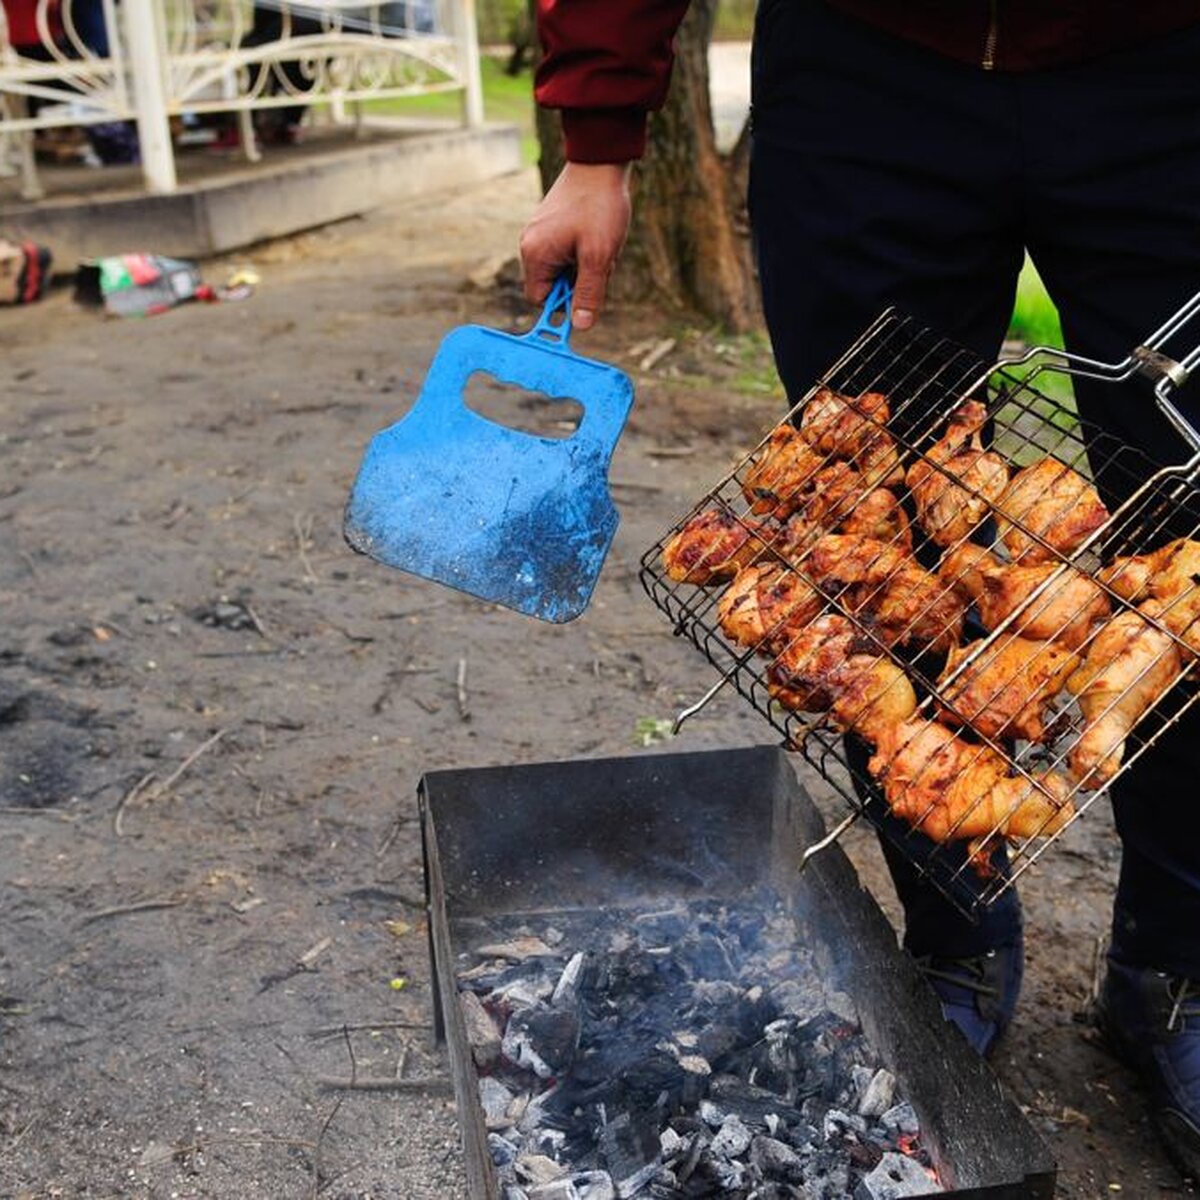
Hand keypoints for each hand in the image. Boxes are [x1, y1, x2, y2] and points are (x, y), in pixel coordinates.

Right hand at [519, 162, 632, 330]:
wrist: (600, 161)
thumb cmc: (599, 207)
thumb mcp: (599, 257)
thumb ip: (589, 294)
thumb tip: (581, 326)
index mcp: (535, 255)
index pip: (540, 300)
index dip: (564, 303)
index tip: (587, 294)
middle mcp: (530, 245)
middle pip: (554, 285)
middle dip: (580, 281)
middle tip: (600, 262)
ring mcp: (540, 233)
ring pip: (564, 269)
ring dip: (586, 265)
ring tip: (601, 244)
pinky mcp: (551, 225)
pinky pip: (567, 251)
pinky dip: (585, 250)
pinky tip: (598, 233)